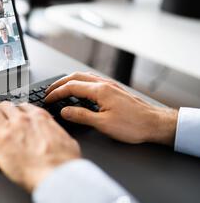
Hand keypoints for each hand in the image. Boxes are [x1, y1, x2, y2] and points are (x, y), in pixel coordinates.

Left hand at [0, 101, 80, 191]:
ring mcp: (7, 130)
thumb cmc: (63, 163)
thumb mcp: (67, 141)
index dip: (16, 110)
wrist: (56, 175)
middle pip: (4, 106)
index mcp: (38, 118)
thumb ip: (57, 134)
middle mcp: (21, 120)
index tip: (14, 114)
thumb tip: (58, 135)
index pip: (23, 106)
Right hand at [45, 72, 177, 145]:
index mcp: (100, 91)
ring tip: (60, 88)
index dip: (56, 93)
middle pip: (75, 77)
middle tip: (49, 91)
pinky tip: (80, 90)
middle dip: (59, 83)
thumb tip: (64, 111)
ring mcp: (110, 86)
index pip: (71, 87)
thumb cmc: (133, 125)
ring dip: (69, 81)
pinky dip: (80, 82)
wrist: (155, 123)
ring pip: (84, 77)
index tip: (47, 99)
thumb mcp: (103, 124)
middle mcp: (104, 84)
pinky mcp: (114, 90)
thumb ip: (81, 116)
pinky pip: (92, 80)